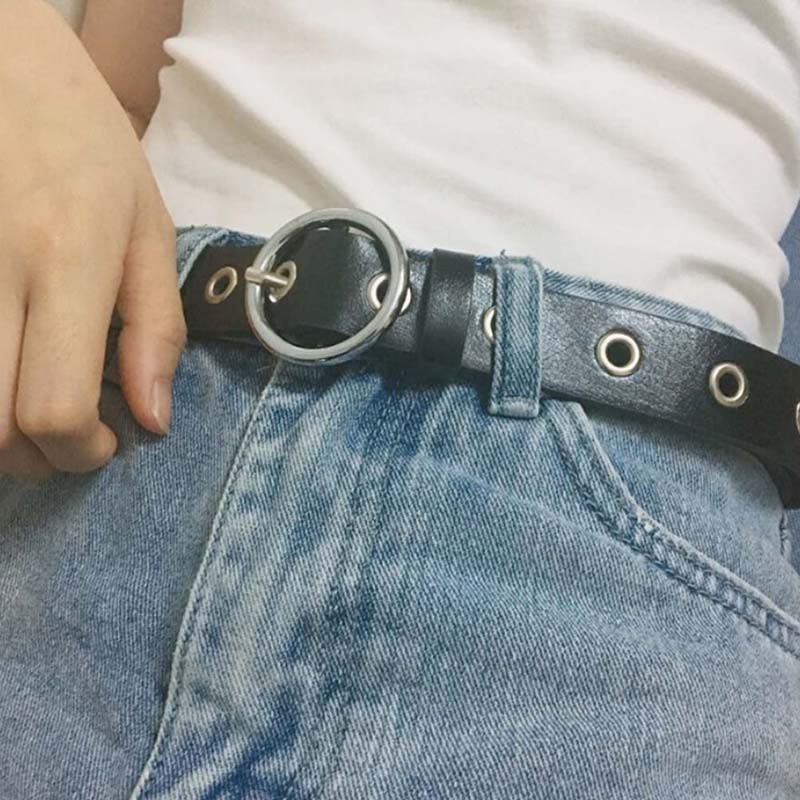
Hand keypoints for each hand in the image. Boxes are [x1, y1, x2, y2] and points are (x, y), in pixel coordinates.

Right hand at [0, 0, 185, 477]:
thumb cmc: (85, 143)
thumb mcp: (147, 229)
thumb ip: (156, 327)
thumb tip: (154, 419)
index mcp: (66, 260)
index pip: (54, 406)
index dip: (82, 450)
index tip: (109, 441)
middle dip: (37, 459)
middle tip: (71, 439)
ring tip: (34, 412)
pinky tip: (7, 372)